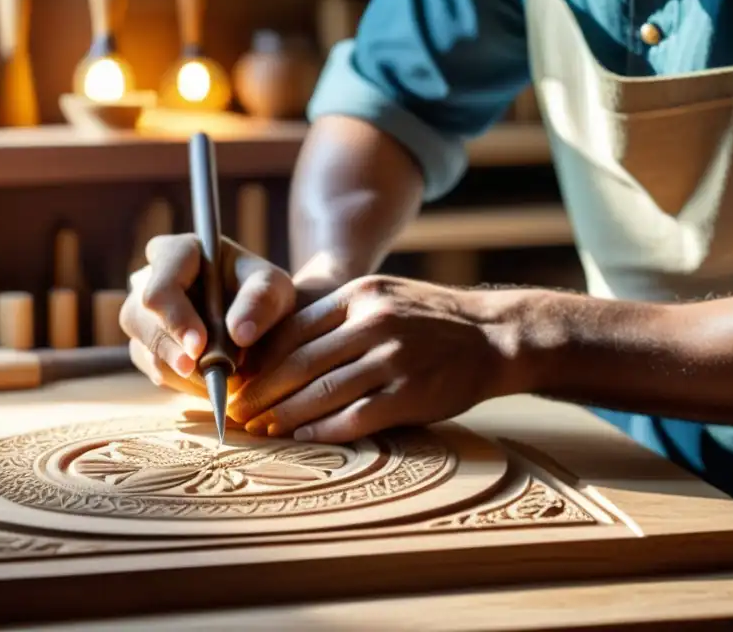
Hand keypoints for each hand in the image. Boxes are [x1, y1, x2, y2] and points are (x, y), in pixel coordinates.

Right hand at [120, 233, 296, 395]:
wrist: (261, 320)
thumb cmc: (262, 292)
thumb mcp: (274, 288)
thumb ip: (261, 302)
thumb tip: (238, 333)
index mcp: (177, 253)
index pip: (159, 285)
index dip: (175, 318)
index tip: (200, 346)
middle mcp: (149, 280)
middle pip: (138, 318)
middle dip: (174, 351)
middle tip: (210, 375)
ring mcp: (142, 315)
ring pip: (143, 348)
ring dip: (183, 372)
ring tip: (222, 377)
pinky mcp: (146, 346)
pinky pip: (153, 370)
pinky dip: (184, 383)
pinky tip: (211, 380)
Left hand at [228, 275, 513, 443]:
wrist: (494, 336)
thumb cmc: (430, 320)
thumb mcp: (384, 297)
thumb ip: (338, 316)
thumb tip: (280, 347)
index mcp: (360, 295)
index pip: (293, 329)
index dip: (260, 359)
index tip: (240, 380)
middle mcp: (374, 322)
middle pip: (300, 362)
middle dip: (262, 391)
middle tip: (238, 412)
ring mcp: (394, 358)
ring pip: (322, 391)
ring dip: (284, 415)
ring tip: (261, 430)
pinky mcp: (411, 393)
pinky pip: (356, 416)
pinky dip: (323, 429)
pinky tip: (302, 436)